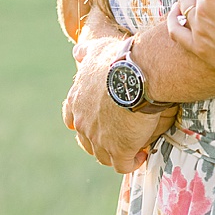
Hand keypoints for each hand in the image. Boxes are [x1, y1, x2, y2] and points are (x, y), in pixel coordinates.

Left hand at [62, 32, 174, 172]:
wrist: (134, 75)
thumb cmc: (117, 59)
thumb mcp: (97, 49)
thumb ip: (86, 52)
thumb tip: (77, 51)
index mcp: (77, 101)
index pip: (72, 119)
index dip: (83, 122)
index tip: (97, 121)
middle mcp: (83, 123)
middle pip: (87, 142)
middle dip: (101, 141)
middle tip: (118, 136)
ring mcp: (99, 139)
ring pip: (104, 156)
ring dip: (117, 153)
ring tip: (134, 146)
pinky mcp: (119, 150)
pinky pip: (123, 165)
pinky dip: (132, 162)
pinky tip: (142, 154)